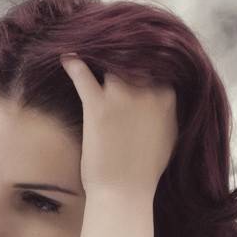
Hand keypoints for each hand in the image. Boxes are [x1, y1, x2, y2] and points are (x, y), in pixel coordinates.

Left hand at [59, 55, 177, 197]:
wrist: (124, 191)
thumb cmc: (146, 169)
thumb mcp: (171, 134)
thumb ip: (169, 109)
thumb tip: (166, 95)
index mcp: (168, 96)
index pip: (157, 62)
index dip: (143, 56)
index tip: (133, 53)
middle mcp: (148, 90)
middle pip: (133, 56)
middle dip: (121, 49)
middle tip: (108, 44)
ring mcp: (122, 95)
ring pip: (109, 60)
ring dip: (97, 53)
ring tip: (88, 47)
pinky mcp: (97, 105)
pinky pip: (82, 74)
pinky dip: (73, 63)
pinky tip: (66, 56)